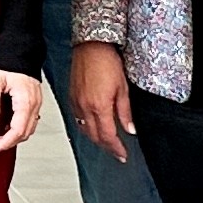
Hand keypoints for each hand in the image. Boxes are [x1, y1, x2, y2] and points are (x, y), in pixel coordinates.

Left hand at [0, 69, 44, 154]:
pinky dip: (19, 128)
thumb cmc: (6, 61)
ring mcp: (36, 102)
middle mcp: (34, 104)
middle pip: (25, 132)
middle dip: (9, 142)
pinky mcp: (34, 100)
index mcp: (25, 101)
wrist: (19, 48)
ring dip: (14, 137)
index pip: (18, 130)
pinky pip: (30, 120)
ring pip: (29, 127)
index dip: (5, 142)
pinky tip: (7, 128)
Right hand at [71, 43, 136, 161]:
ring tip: (107, 142)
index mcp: (99, 106)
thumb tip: (130, 129)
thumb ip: (125, 112)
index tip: (123, 155)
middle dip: (107, 147)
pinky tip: (93, 127)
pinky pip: (77, 119)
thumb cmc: (107, 62)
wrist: (91, 47)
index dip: (116, 148)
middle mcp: (85, 107)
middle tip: (117, 152)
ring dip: (96, 139)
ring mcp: (76, 103)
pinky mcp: (72, 97)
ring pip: (84, 129)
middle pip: (95, 136)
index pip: (108, 135)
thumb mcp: (123, 88)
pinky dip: (86, 127)